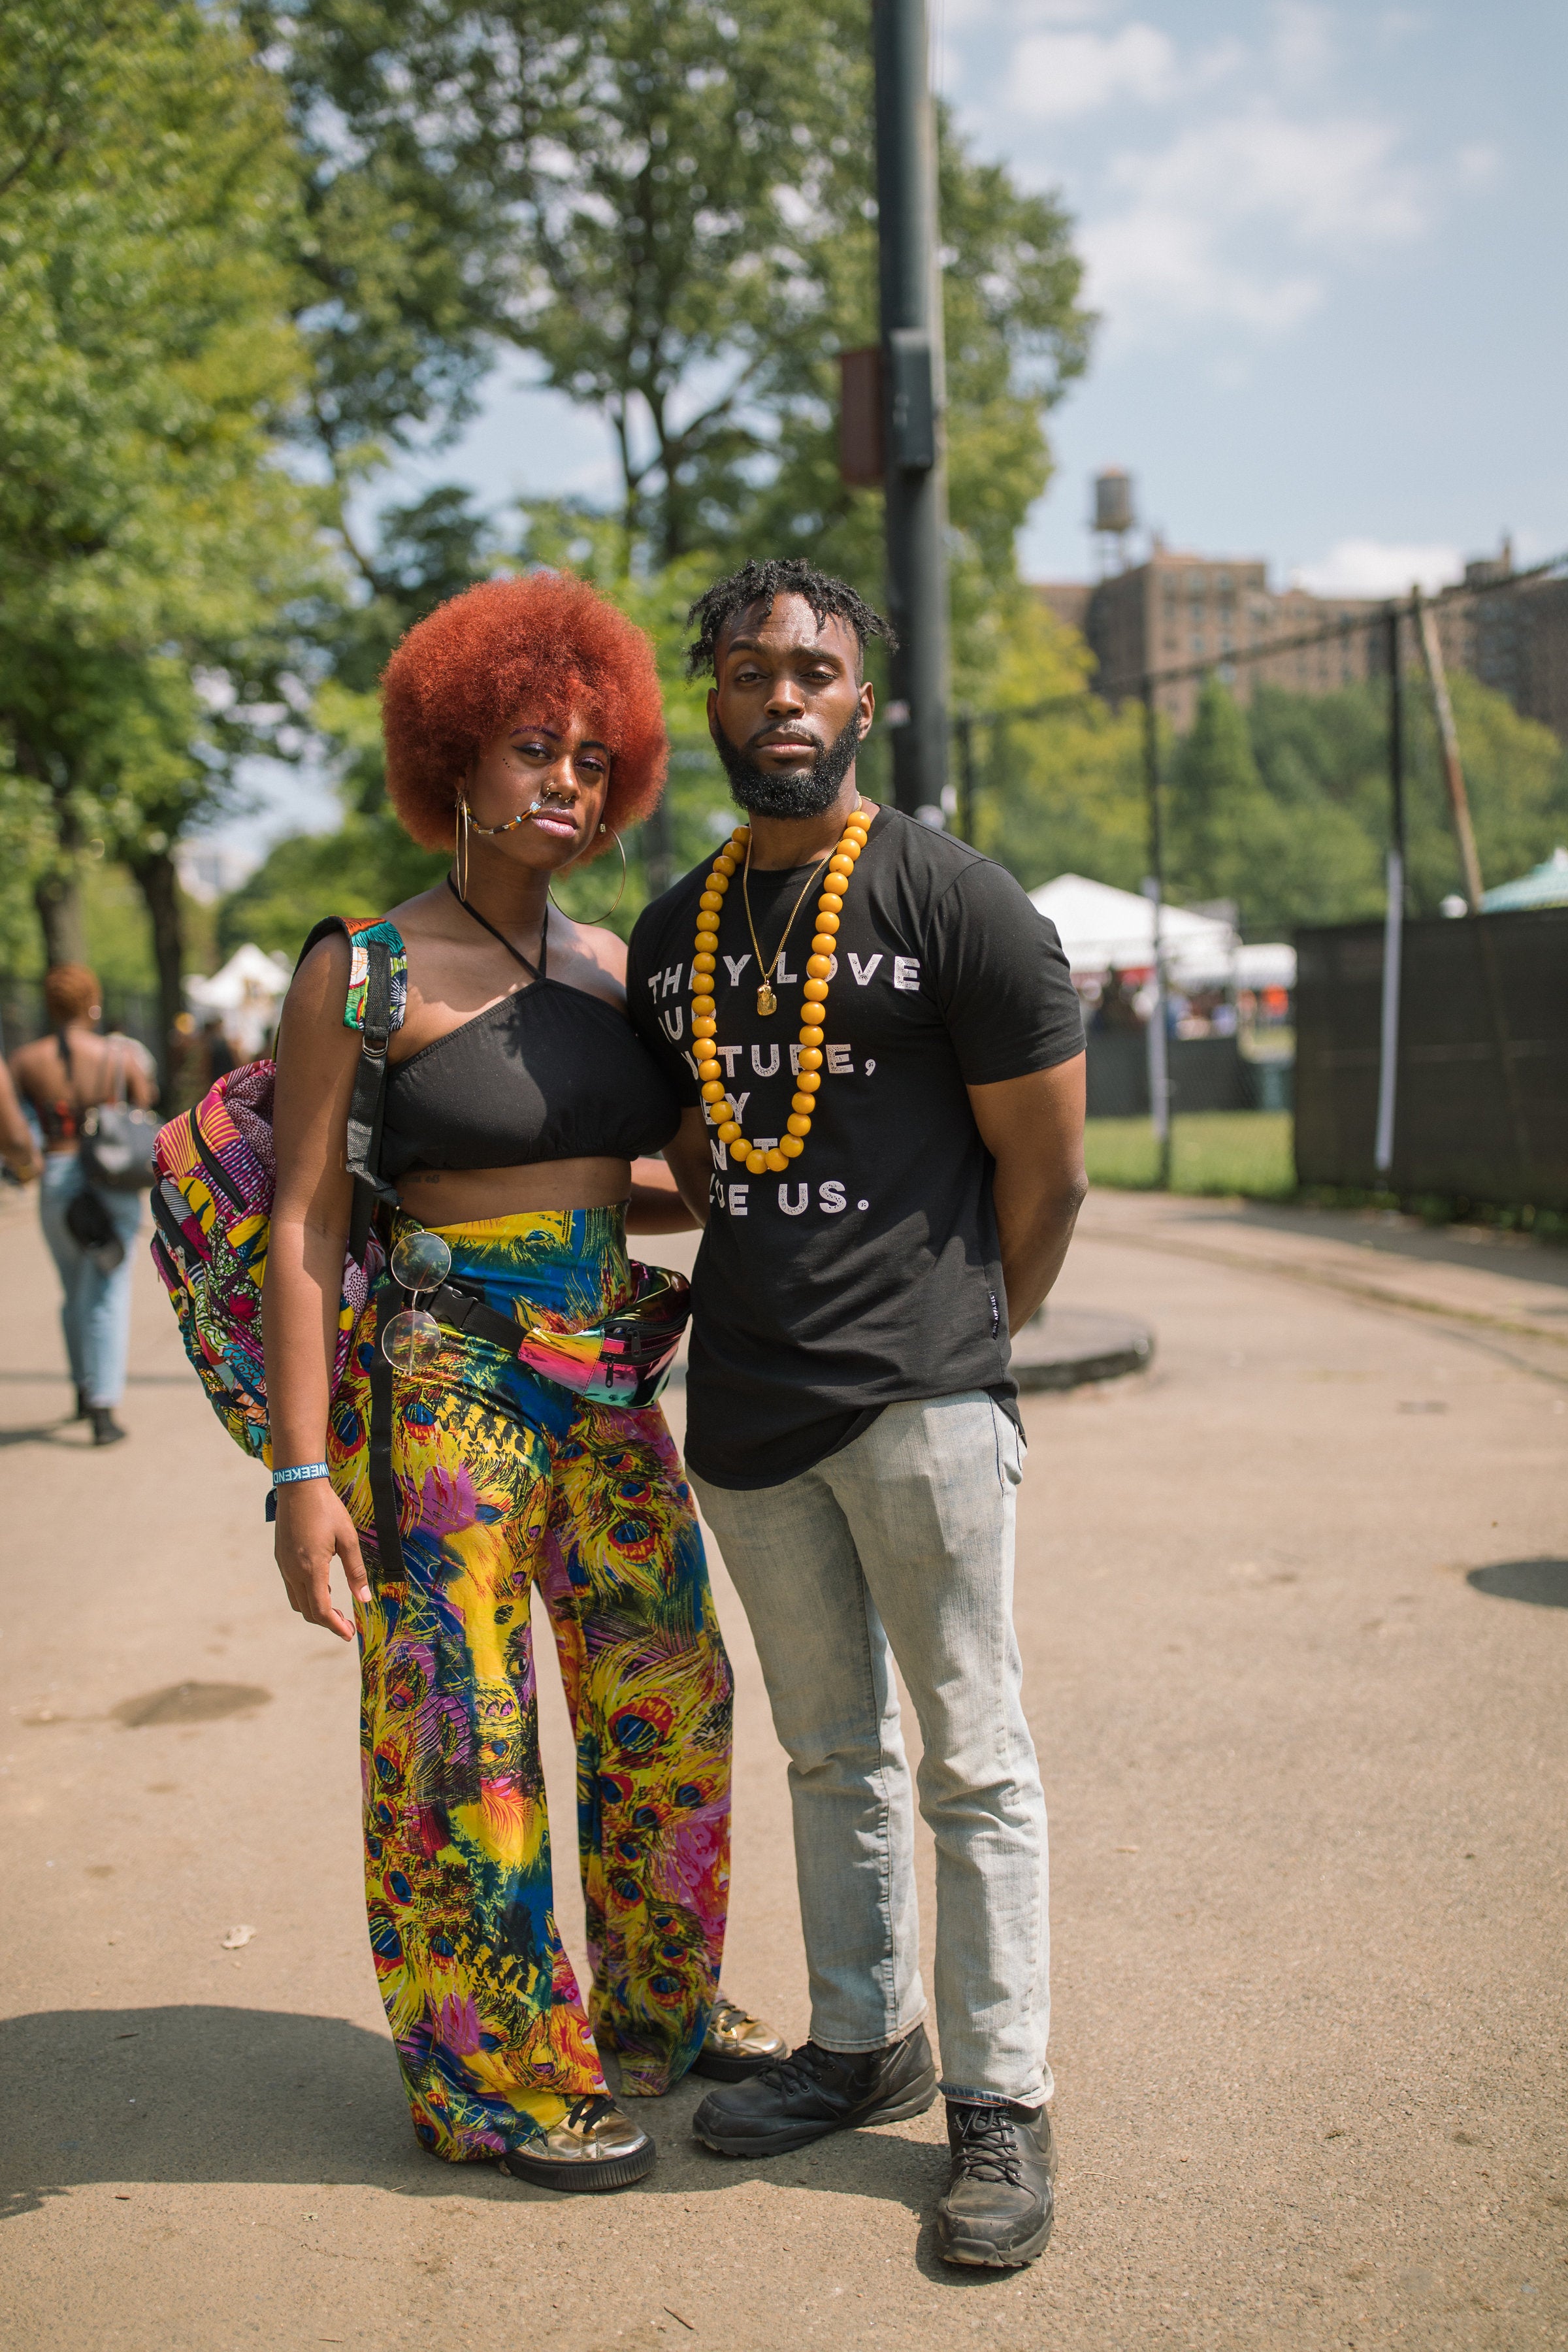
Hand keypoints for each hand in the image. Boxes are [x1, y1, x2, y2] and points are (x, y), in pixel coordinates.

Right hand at [273, 1479, 369, 1641]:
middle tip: (347, 1625)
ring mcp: (284, 1565)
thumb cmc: (327, 1510)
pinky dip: (307, 1595)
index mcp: (311, 1569)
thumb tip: (365, 1599)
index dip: (335, 1626)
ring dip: (315, 1610)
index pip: (320, 1610)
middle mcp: (293, 1571)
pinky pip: (292, 1586)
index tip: (349, 1634)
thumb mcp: (347, 1539)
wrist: (298, 1487)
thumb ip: (355, 1571)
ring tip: (336, 1609)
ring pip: (297, 1601)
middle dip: (327, 1622)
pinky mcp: (281, 1557)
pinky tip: (323, 1587)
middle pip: (307, 1611)